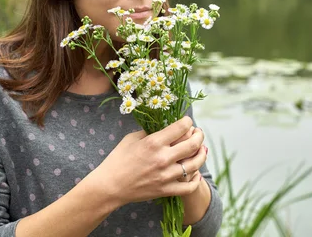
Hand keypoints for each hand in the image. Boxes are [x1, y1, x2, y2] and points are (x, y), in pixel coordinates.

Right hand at [86, 116, 205, 206]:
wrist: (110, 186)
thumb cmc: (117, 159)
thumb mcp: (131, 138)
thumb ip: (150, 132)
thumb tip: (165, 127)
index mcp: (154, 142)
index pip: (181, 127)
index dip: (188, 122)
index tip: (187, 121)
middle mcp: (163, 158)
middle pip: (193, 144)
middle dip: (199, 135)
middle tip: (198, 133)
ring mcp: (166, 176)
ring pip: (195, 164)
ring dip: (202, 155)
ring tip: (202, 150)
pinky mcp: (165, 190)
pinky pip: (189, 187)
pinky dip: (196, 179)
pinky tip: (196, 172)